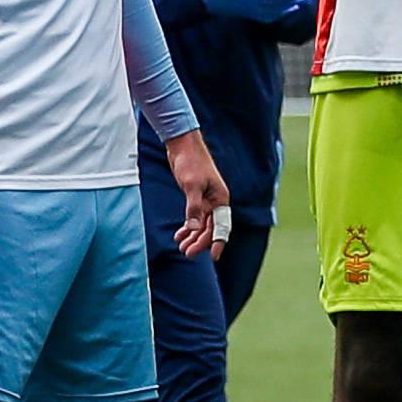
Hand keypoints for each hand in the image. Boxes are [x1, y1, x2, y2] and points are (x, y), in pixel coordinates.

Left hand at [167, 130, 229, 258]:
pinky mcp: (195, 197)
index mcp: (220, 198)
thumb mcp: (192, 185)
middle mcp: (215, 201)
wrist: (182, 145)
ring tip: (182, 247)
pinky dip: (188, 227)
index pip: (221, 226)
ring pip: (202, 225)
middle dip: (200, 242)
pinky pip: (194, 218)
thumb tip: (195, 229)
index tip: (214, 257)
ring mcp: (205, 200)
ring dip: (193, 237)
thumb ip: (194, 208)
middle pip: (210, 228)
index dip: (218, 242)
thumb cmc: (190, 162)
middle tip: (186, 253)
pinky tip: (179, 235)